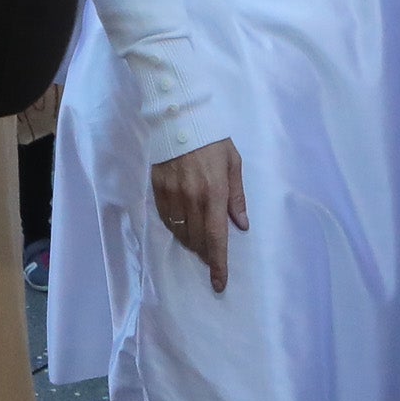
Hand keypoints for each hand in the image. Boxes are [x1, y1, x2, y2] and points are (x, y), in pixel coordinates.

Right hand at [150, 138, 247, 293]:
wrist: (179, 117)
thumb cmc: (212, 140)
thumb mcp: (233, 163)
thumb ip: (237, 196)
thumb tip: (242, 225)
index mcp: (215, 192)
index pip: (216, 238)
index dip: (218, 264)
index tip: (220, 283)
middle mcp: (193, 198)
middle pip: (197, 240)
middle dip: (206, 253)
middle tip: (211, 255)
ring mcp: (173, 195)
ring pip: (181, 233)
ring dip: (191, 242)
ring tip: (198, 241)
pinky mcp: (158, 190)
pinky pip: (167, 220)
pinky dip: (176, 228)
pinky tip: (182, 225)